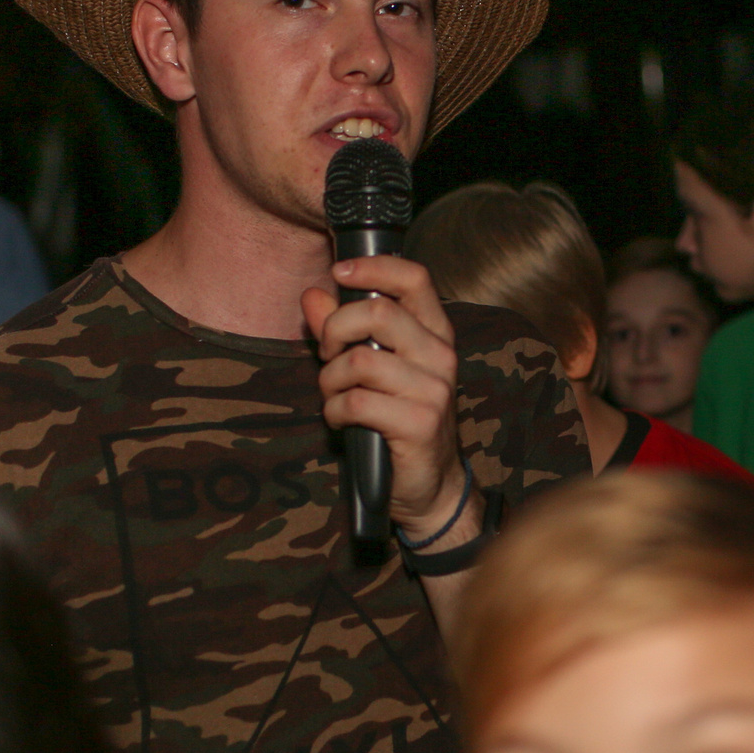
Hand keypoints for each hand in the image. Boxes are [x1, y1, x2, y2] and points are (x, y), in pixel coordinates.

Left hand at [303, 255, 470, 542]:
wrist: (428, 484)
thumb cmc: (396, 419)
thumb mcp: (369, 368)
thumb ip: (341, 329)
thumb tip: (313, 295)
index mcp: (434, 333)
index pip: (414, 279)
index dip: (374, 268)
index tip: (339, 272)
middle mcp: (441, 356)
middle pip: (377, 314)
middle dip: (335, 331)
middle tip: (327, 354)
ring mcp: (434, 390)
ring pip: (359, 362)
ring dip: (330, 380)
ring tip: (334, 396)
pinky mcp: (420, 423)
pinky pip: (357, 401)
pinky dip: (335, 410)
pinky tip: (342, 420)